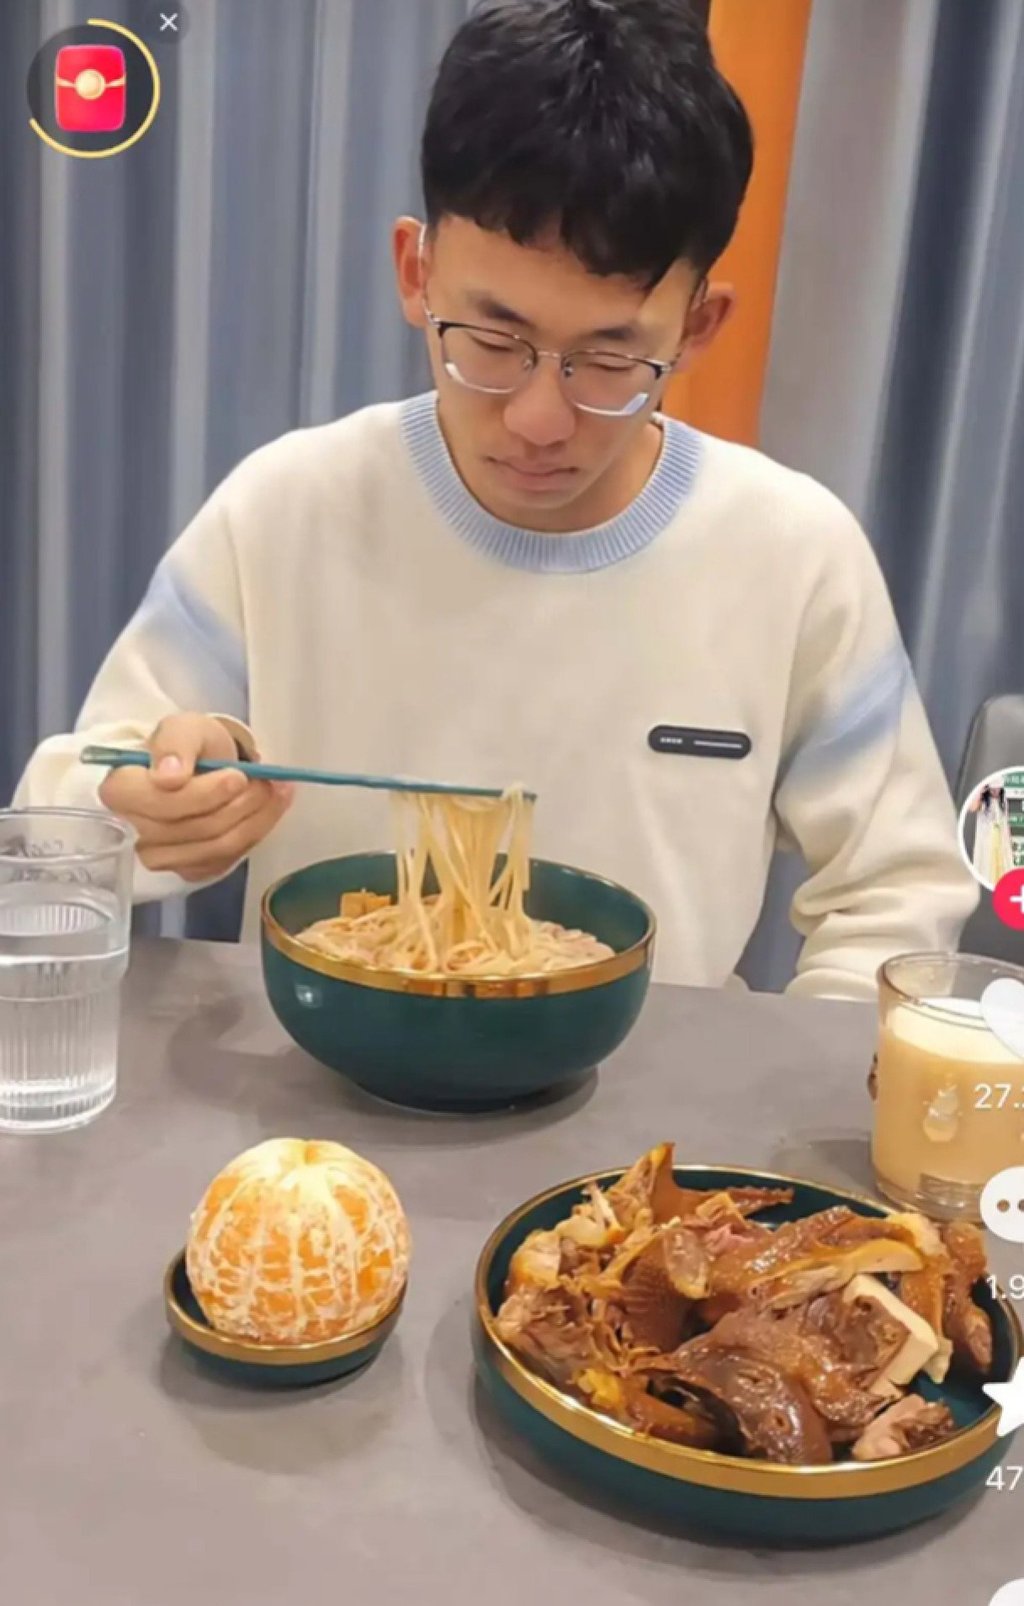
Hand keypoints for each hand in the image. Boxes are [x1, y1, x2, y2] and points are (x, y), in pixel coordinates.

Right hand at [98, 713, 293, 882]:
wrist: (204, 767)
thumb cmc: (188, 748)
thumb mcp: (184, 728)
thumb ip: (175, 743)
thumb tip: (168, 775)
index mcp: (121, 792)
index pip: (161, 804)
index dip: (203, 794)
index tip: (238, 776)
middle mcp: (133, 831)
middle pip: (195, 828)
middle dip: (240, 803)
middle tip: (268, 780)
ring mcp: (160, 857)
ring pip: (216, 846)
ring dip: (255, 818)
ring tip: (275, 791)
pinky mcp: (188, 870)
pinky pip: (227, 858)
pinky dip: (254, 833)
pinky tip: (267, 811)